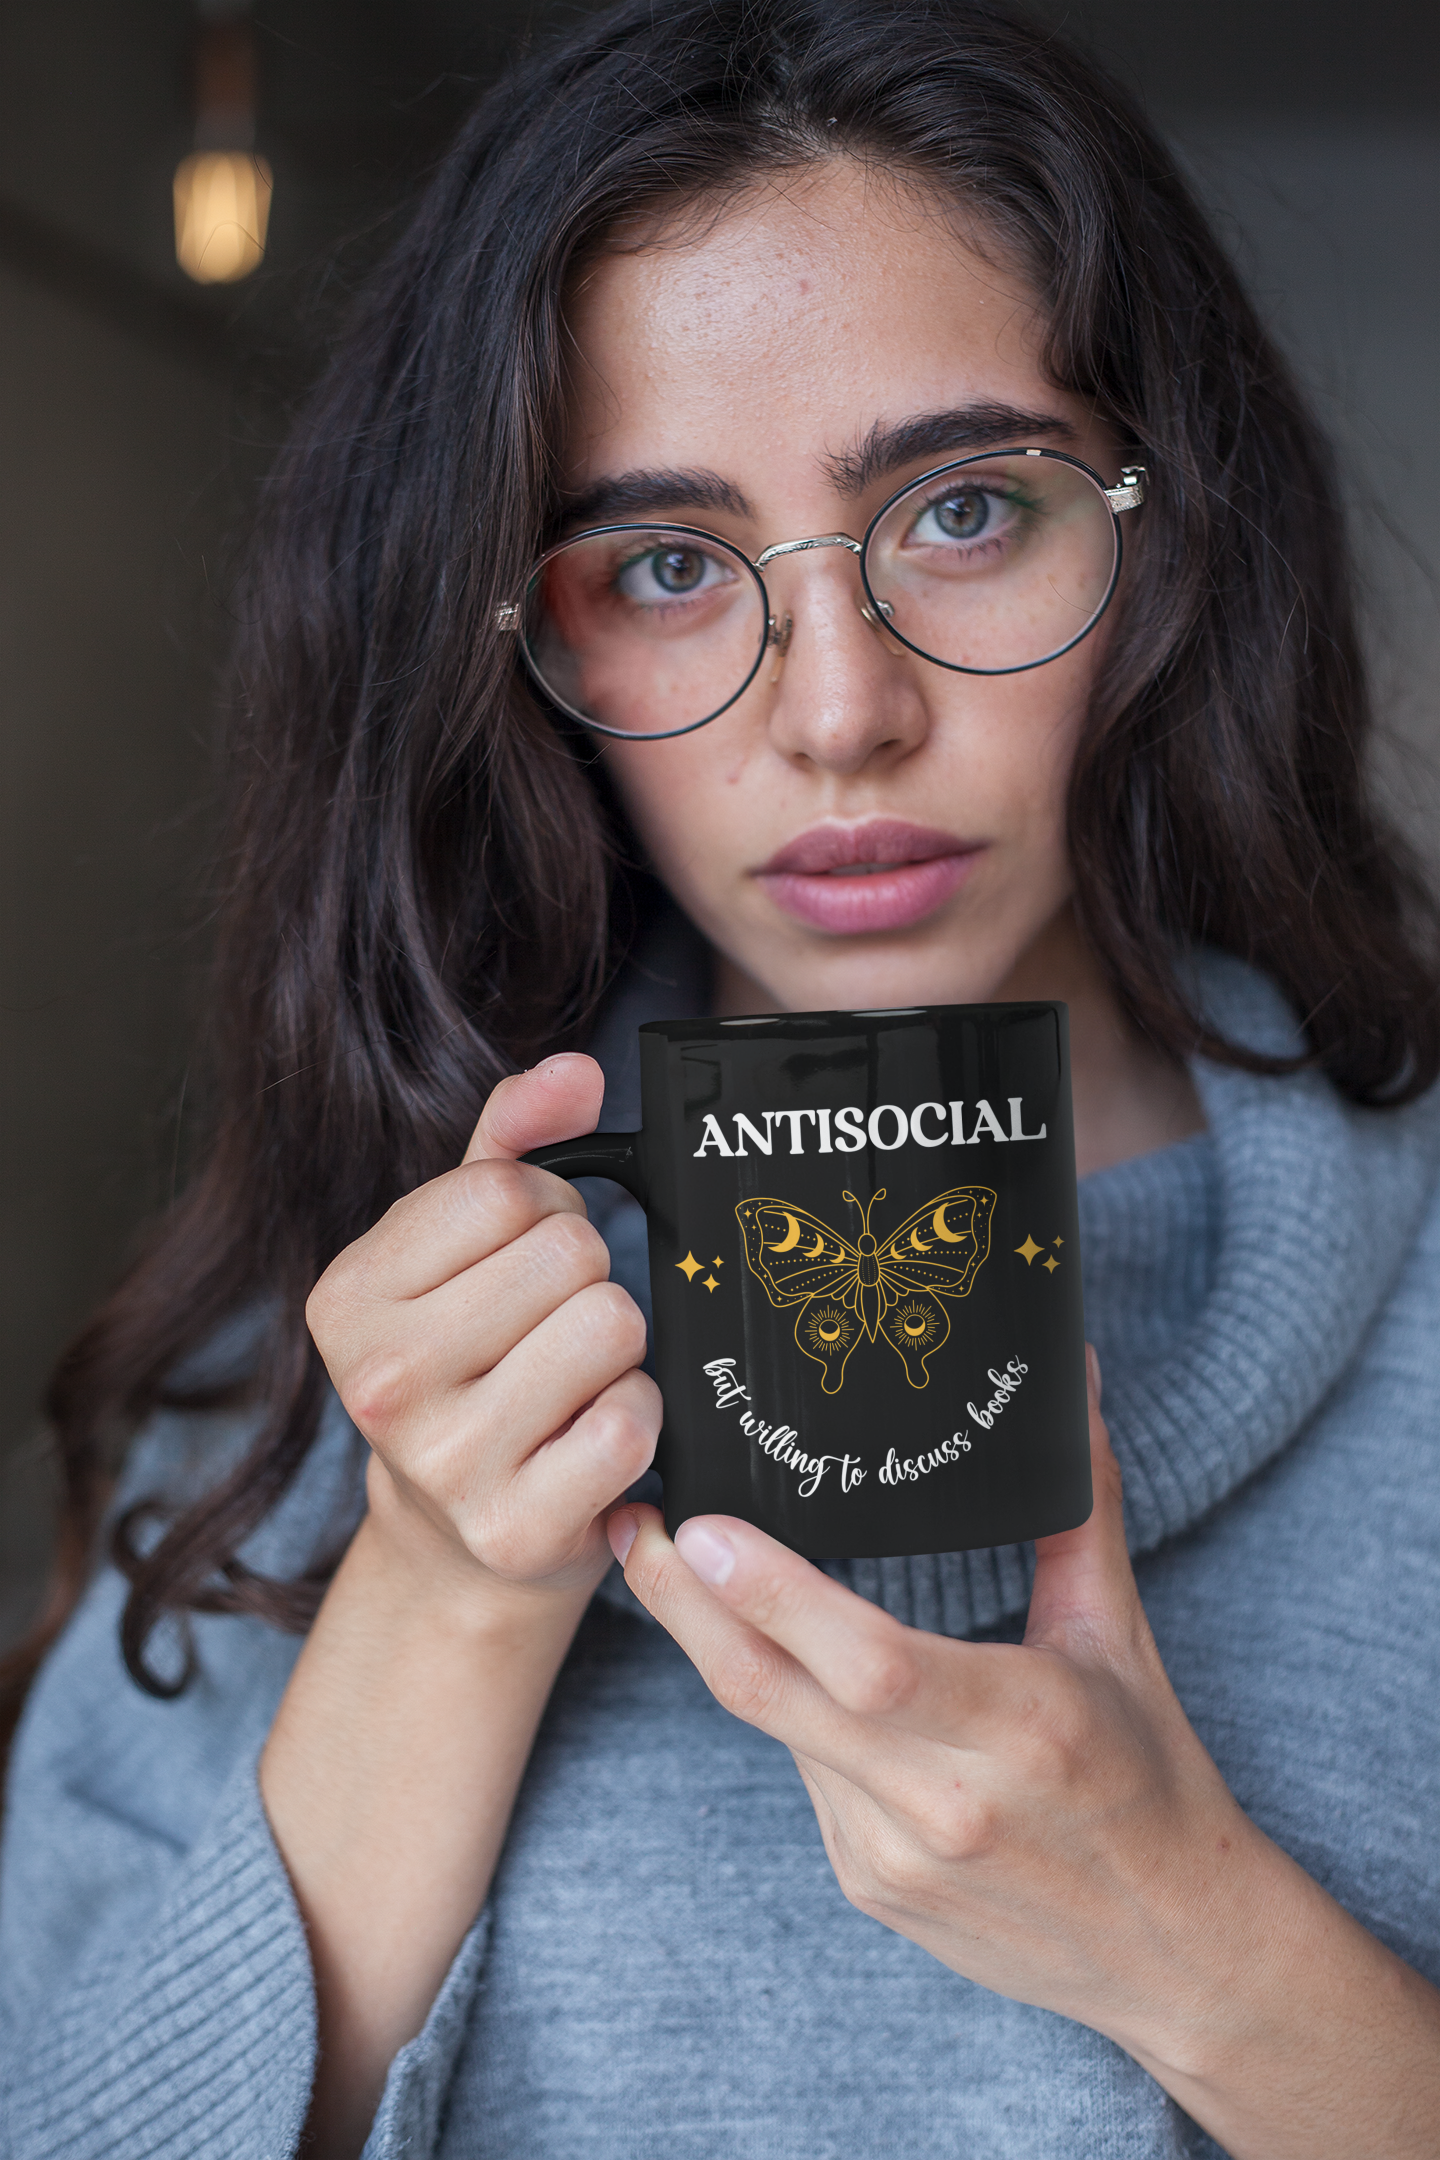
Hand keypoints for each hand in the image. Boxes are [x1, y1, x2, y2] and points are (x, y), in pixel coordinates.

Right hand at [307, 1052, 659, 1611]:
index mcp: (347, 1296)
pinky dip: (636, 1419)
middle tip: (550, 1330)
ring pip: (612, 1325)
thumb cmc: (468, 1365)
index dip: (548, 1211)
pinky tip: (589, 1439)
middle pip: (570, 1254)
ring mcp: (445, 1462)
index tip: (524, 1262)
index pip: (508, 1189)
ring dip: (617, 1349)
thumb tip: (576, 1071)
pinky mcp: (516, 1527)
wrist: (457, 1542)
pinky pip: (632, 1421)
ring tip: (571, 1382)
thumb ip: (512, 1143)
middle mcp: (380, 1380)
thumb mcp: (460, 1247)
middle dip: (586, 1279)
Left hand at [608, 1351, 1439, 2158]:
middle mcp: (946, 1800)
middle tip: (631, 1525)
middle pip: (777, 1696)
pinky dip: (780, 1706)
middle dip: (686, 1607)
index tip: (702, 1529)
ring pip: (776, 1728)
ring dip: (718, 1646)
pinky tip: (764, 1652)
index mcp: (1022, 1724)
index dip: (775, 1598)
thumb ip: (1080, 1508)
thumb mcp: (1119, 1638)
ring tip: (667, 1562)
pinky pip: (802, 1774)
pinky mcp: (868, 1886)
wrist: (1176, 1957)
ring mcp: (894, 1854)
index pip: (871, 1662)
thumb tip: (1072, 1378)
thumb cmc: (1153, 1778)